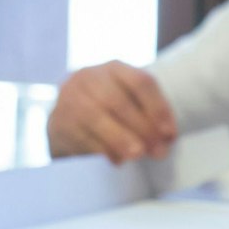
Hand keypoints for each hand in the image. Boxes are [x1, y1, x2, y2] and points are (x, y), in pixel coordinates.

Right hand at [46, 61, 178, 163]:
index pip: (140, 82)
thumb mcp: (131, 102)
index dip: (158, 108)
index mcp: (115, 68)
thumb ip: (149, 115)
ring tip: (138, 155)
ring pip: (96, 117)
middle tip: (159, 151)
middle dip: (142, 129)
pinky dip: (101, 150)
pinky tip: (117, 160)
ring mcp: (69, 97)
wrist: (68, 118)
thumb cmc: (111, 110)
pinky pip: (80, 135)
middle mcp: (89, 77)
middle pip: (118, 101)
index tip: (170, 133)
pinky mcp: (58, 121)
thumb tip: (166, 139)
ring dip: (121, 139)